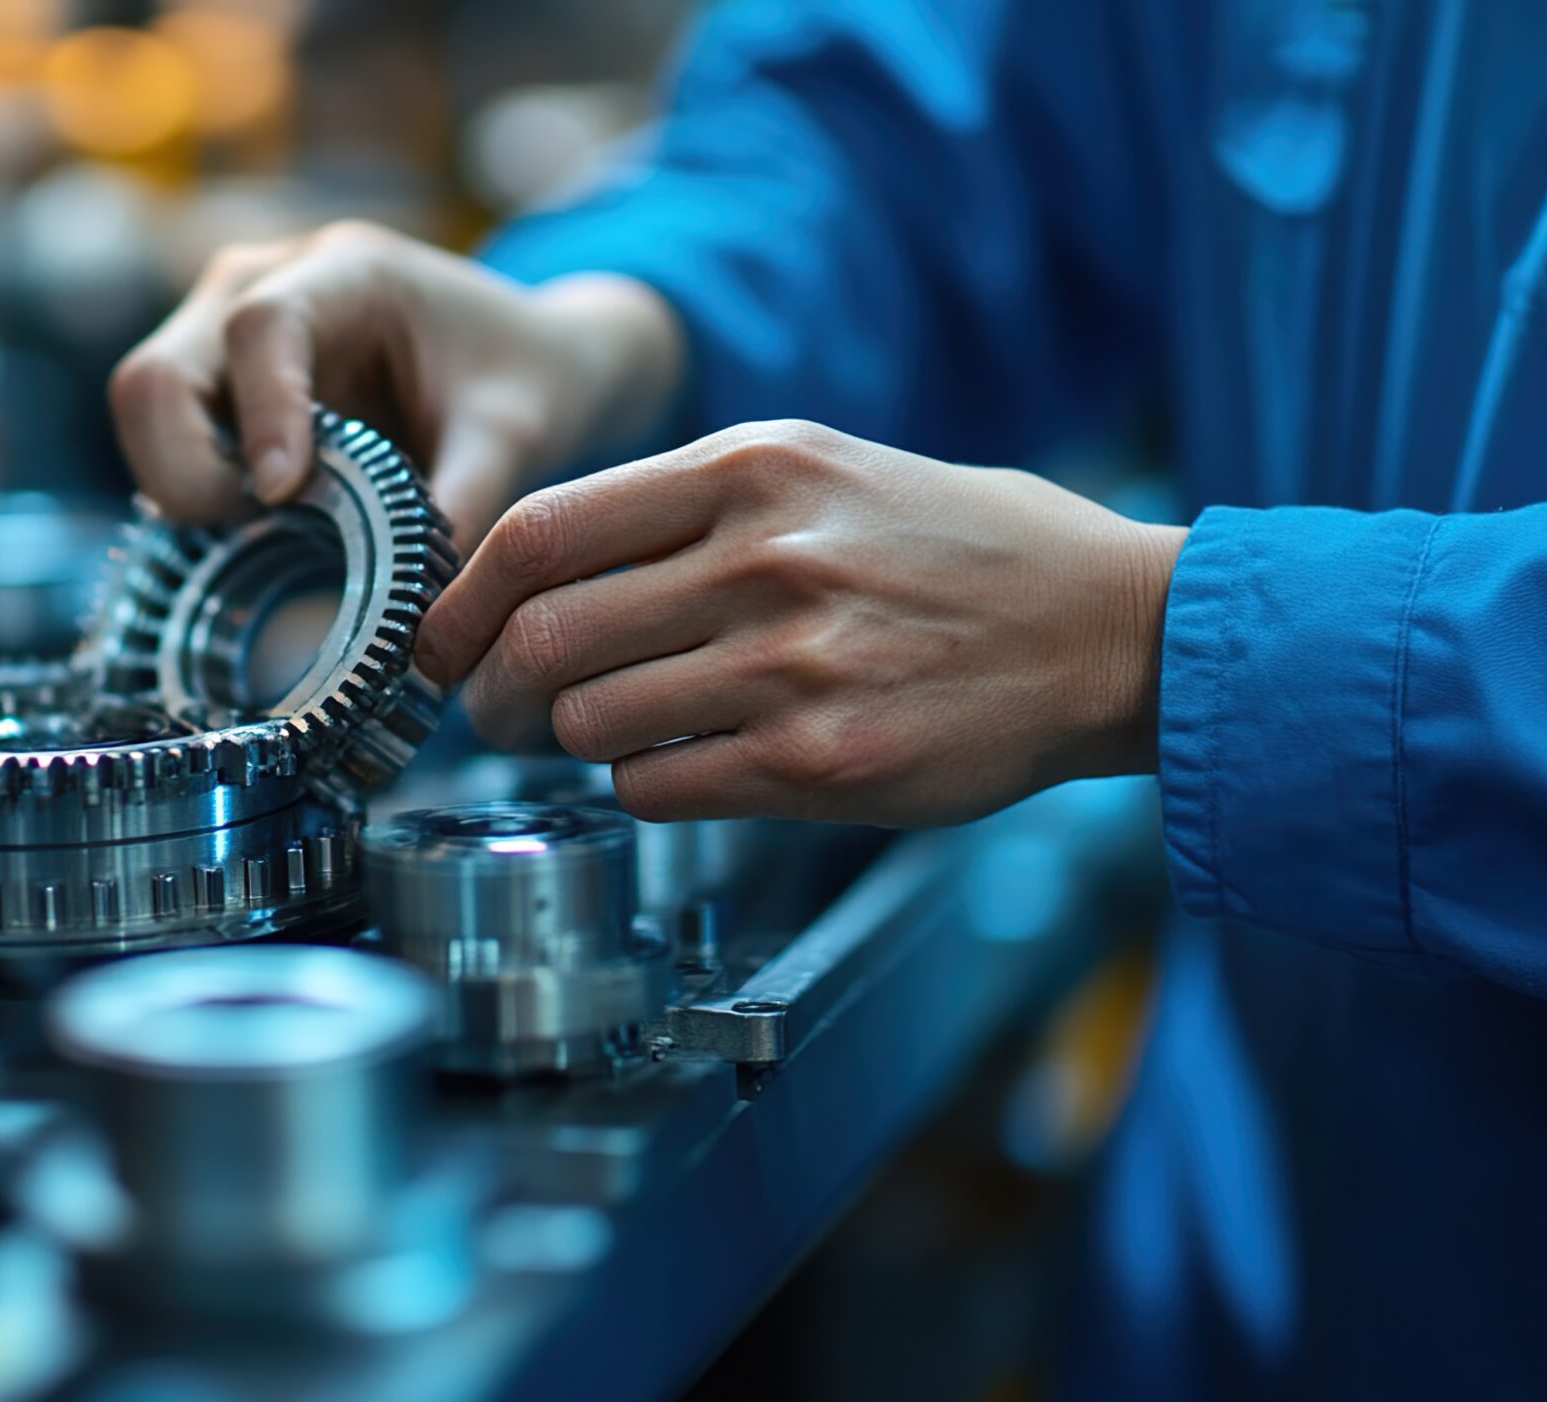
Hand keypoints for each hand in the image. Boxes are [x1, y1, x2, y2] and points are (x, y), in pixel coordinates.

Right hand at [108, 221, 681, 547]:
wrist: (516, 360)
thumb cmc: (519, 378)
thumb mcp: (514, 437)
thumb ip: (467, 505)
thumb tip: (415, 620)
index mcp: (346, 271)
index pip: (261, 325)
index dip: (262, 413)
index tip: (284, 492)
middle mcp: (258, 286)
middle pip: (154, 374)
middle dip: (185, 470)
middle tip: (256, 526)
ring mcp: (220, 335)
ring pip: (143, 412)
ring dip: (186, 488)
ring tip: (272, 527)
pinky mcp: (211, 390)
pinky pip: (164, 445)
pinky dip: (196, 496)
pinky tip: (262, 524)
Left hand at [413, 420, 1187, 825]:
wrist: (1106, 629)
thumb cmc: (954, 547)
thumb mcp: (819, 470)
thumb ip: (684, 507)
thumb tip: (538, 572)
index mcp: (750, 469)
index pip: (537, 532)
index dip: (461, 600)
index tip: (440, 637)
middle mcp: (765, 559)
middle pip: (544, 639)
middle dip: (489, 693)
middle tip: (490, 715)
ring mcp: (794, 666)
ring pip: (590, 723)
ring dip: (566, 745)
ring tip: (591, 741)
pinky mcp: (823, 762)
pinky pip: (662, 787)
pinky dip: (642, 785)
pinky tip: (677, 766)